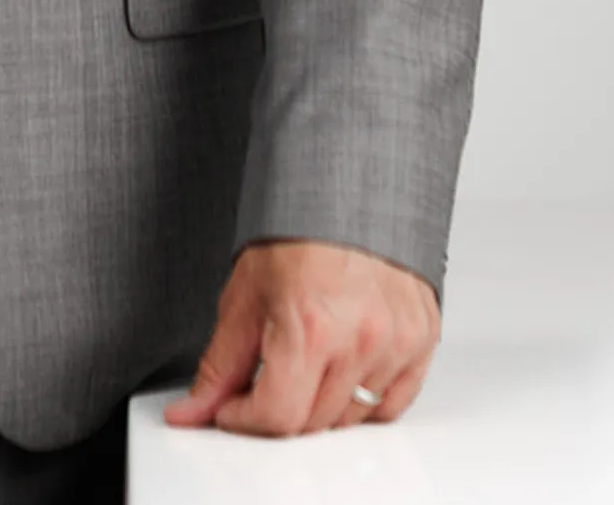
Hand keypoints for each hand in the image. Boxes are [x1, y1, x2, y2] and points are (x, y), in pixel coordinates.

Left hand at [162, 238, 439, 436]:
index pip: (277, 417)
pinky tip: (343, 365)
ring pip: (352, 419)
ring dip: (321, 405)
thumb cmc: (294, 233)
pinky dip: (364, 399)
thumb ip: (219, 366)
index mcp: (310, 326)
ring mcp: (397, 342)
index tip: (231, 405)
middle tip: (264, 375)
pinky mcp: (423, 340)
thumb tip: (191, 413)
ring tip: (306, 358)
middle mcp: (360, 339)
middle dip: (279, 408)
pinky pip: (391, 404)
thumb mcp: (243, 297)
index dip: (243, 418)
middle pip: (313, 423)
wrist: (346, 190)